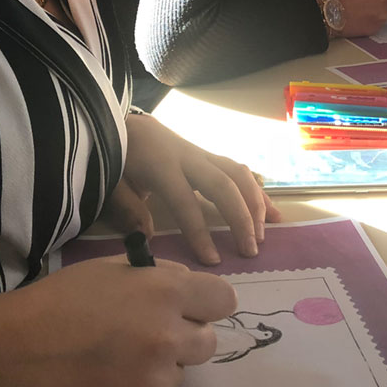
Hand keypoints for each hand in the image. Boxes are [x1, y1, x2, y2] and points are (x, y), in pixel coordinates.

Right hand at [0, 255, 235, 386]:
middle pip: (206, 342)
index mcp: (163, 291)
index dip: (204, 304)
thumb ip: (154, 277)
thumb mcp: (105, 271)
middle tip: (144, 338)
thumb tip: (185, 288)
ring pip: (176, 377)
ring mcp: (153, 383)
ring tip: (111, 364)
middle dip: (181, 339)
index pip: (222, 300)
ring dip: (155, 371)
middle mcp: (167, 337)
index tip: (189, 309)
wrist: (3, 361)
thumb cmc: (51, 306)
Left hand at [118, 113, 281, 264]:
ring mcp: (202, 155)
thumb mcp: (114, 184)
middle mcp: (188, 158)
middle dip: (240, 217)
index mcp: (161, 167)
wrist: (127, 126)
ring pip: (237, 174)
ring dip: (255, 203)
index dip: (199, 232)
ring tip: (263, 234)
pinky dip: (258, 191)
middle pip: (223, 185)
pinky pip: (239, 171)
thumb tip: (147, 237)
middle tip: (251, 250)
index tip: (213, 261)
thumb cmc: (119, 160)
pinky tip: (272, 212)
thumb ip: (128, 209)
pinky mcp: (210, 157)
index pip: (185, 202)